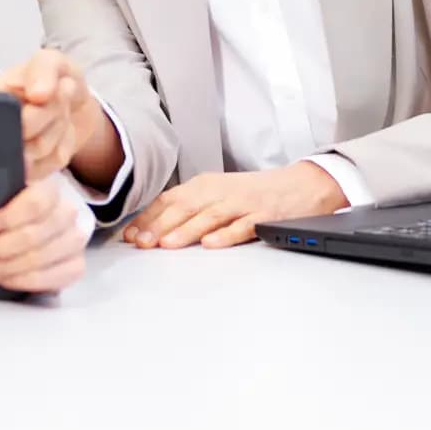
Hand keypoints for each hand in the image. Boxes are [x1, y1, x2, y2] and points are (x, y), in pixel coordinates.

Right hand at [0, 48, 104, 182]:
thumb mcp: (51, 62)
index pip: (4, 118)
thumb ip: (43, 68)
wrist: (74, 104)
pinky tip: (59, 131)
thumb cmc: (53, 80)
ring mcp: (10, 155)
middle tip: (54, 100)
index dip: (32, 110)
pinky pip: (52, 163)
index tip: (43, 95)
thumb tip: (37, 94)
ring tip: (56, 112)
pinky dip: (64, 144)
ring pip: (40, 151)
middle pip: (25, 135)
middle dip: (51, 115)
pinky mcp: (30, 171)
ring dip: (59, 127)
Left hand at [0, 176, 88, 292]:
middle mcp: (67, 213)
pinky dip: (26, 282)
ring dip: (10, 267)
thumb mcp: (6, 186)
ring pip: (42, 259)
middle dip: (3, 247)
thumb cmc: (16, 206)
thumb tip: (4, 167)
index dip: (11, 217)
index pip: (36, 203)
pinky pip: (56, 278)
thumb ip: (9, 179)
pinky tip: (9, 277)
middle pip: (35, 236)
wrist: (35, 221)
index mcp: (50, 189)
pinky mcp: (76, 264)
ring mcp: (74, 240)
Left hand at [123, 163, 348, 249]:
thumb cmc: (254, 192)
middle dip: (159, 226)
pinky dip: (226, 235)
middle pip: (185, 208)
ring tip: (166, 244)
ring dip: (185, 231)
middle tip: (140, 243)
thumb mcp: (217, 193)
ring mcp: (242, 204)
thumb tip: (154, 228)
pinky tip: (211, 244)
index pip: (170, 200)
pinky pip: (242, 227)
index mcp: (205, 185)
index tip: (129, 236)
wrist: (300, 185)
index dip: (148, 218)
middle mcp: (220, 192)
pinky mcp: (263, 216)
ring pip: (209, 217)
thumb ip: (189, 208)